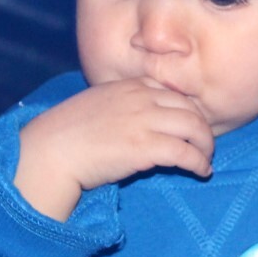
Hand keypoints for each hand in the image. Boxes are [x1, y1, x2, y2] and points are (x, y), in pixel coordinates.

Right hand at [13, 78, 213, 219]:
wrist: (51, 150)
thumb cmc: (69, 133)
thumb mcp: (100, 104)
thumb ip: (124, 105)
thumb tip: (142, 120)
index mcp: (131, 85)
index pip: (174, 93)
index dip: (188, 111)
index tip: (191, 127)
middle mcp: (142, 98)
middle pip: (190, 109)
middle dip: (203, 128)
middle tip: (205, 146)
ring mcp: (145, 121)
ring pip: (195, 128)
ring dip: (206, 146)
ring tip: (206, 159)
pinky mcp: (146, 147)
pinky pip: (186, 153)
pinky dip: (199, 163)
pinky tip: (201, 171)